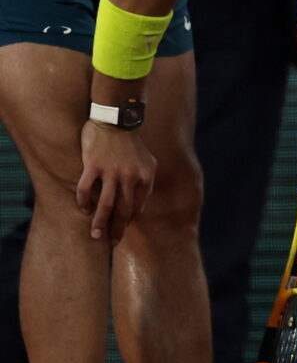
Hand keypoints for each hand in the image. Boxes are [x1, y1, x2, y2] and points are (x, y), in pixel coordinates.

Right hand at [77, 122, 155, 241]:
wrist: (116, 120)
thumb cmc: (131, 143)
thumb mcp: (148, 162)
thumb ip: (146, 182)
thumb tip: (140, 207)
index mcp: (146, 176)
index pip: (137, 206)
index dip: (129, 221)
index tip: (121, 231)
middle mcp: (131, 176)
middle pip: (123, 210)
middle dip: (117, 229)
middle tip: (111, 243)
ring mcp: (112, 171)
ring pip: (106, 204)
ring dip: (100, 223)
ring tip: (95, 235)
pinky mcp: (93, 165)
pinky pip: (86, 189)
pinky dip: (84, 202)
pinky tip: (83, 209)